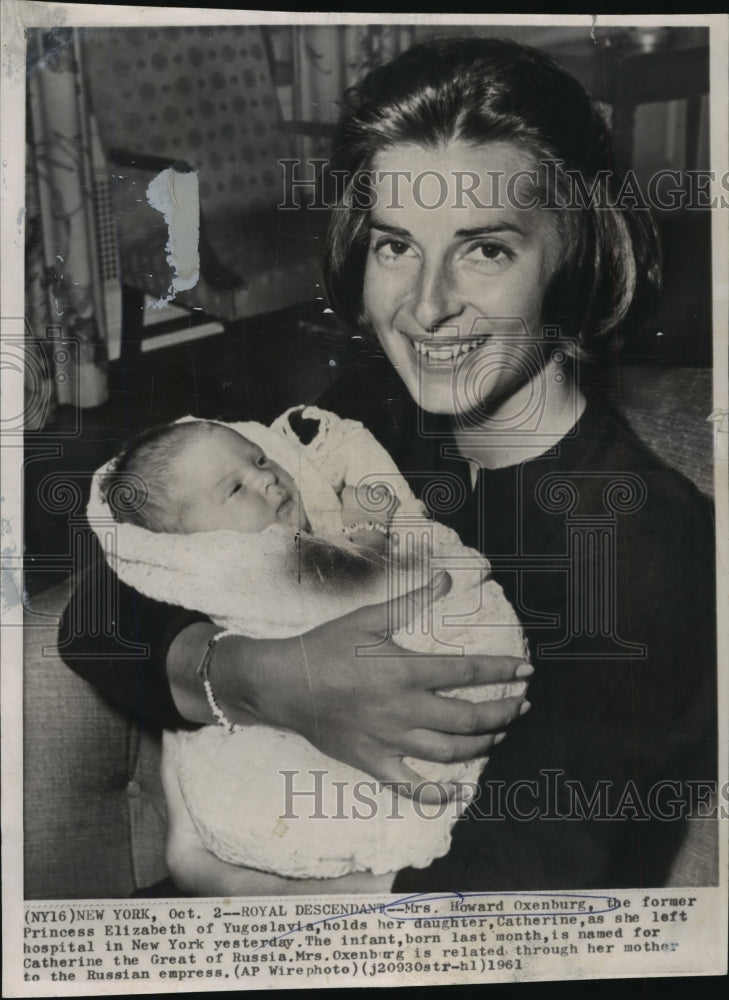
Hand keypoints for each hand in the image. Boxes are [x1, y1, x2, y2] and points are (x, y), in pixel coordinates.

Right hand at [227, 572, 530, 802]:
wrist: (283, 684)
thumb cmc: (325, 646)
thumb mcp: (368, 619)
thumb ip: (411, 602)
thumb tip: (446, 580)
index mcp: (405, 672)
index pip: (467, 674)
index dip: (501, 672)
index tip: (526, 670)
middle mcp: (404, 709)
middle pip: (467, 718)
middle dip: (502, 712)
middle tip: (521, 705)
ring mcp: (390, 740)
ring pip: (449, 751)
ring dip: (481, 743)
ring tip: (498, 733)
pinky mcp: (374, 762)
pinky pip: (411, 785)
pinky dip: (437, 793)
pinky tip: (457, 791)